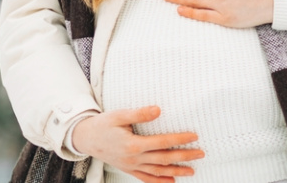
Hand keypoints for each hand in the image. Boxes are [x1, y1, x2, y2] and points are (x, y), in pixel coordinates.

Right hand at [71, 106, 203, 182]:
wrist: (85, 138)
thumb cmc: (102, 125)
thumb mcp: (118, 115)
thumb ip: (139, 114)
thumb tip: (158, 110)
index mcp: (133, 144)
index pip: (162, 142)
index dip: (179, 139)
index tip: (194, 136)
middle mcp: (134, 158)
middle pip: (164, 159)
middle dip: (184, 156)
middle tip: (201, 154)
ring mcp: (131, 166)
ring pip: (158, 171)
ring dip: (176, 171)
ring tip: (192, 170)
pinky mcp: (128, 169)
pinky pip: (146, 179)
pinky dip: (160, 182)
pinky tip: (171, 182)